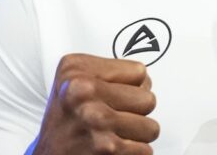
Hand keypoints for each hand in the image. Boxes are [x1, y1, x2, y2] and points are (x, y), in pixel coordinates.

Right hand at [31, 54, 158, 154]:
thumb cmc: (65, 121)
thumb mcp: (73, 81)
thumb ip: (108, 73)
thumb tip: (146, 79)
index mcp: (76, 70)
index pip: (140, 73)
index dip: (131, 88)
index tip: (112, 96)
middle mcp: (83, 93)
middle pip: (148, 100)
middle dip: (136, 113)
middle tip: (113, 119)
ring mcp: (96, 120)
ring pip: (151, 128)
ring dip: (136, 136)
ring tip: (113, 134)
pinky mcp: (107, 148)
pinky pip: (145, 150)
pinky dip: (133, 154)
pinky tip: (113, 150)